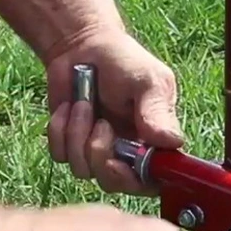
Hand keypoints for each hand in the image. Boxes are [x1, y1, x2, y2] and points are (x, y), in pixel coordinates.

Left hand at [44, 27, 183, 195]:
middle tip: (101, 124)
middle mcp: (127, 155)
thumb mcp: (148, 80)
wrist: (81, 47)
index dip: (135, 181)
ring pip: (83, 170)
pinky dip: (59, 130)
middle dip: (100, 156)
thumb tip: (172, 142)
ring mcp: (96, 152)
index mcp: (154, 144)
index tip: (118, 162)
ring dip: (78, 134)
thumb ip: (158, 111)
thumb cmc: (123, 61)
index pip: (152, 181)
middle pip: (114, 183)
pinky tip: (67, 107)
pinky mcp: (69, 146)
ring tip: (83, 103)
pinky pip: (60, 155)